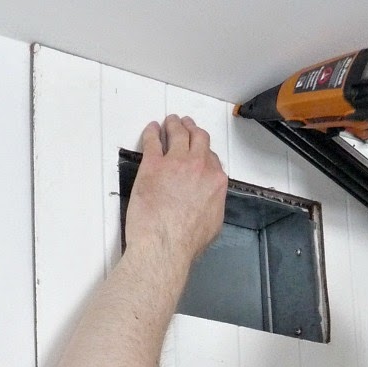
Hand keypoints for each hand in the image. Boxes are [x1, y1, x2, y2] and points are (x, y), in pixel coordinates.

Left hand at [125, 116, 227, 265]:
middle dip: (193, 129)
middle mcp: (199, 166)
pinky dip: (152, 132)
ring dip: (175, 124)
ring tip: (171, 121)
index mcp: (216, 182)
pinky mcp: (152, 165)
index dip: (203, 152)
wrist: (165, 245)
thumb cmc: (187, 242)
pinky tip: (152, 129)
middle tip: (186, 125)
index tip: (198, 151)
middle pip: (199, 138)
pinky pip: (153, 140)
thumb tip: (209, 202)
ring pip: (178, 133)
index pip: (212, 158)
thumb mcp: (213, 225)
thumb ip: (213, 205)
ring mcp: (175, 162)